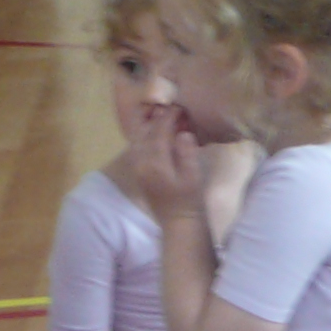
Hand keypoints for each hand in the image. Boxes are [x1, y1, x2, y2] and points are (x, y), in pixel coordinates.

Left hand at [125, 102, 209, 216]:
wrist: (179, 223)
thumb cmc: (190, 201)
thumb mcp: (193, 177)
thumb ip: (187, 153)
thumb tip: (183, 133)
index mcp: (156, 164)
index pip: (159, 133)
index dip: (168, 118)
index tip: (178, 107)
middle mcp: (142, 164)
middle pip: (144, 134)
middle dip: (155, 120)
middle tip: (168, 109)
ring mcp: (138, 170)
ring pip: (137, 141)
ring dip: (147, 128)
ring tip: (160, 118)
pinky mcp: (139, 174)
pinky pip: (136, 149)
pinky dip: (143, 138)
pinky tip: (153, 134)